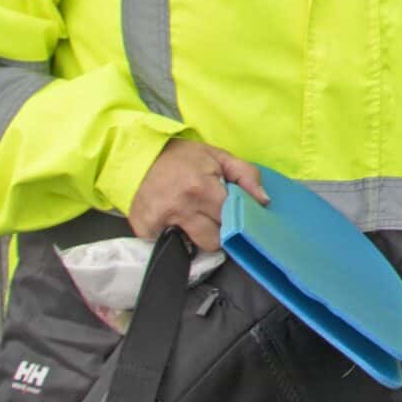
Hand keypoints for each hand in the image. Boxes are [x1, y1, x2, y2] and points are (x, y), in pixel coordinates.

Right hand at [127, 137, 266, 253]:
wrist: (138, 155)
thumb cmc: (182, 157)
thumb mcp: (218, 157)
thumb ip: (246, 175)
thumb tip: (263, 201)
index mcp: (201, 189)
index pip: (231, 220)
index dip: (236, 218)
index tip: (234, 215)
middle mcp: (180, 208)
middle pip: (214, 240)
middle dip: (218, 231)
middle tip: (212, 216)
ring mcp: (159, 221)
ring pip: (193, 246)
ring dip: (197, 236)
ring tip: (194, 218)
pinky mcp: (144, 230)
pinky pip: (169, 244)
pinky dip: (175, 236)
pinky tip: (173, 220)